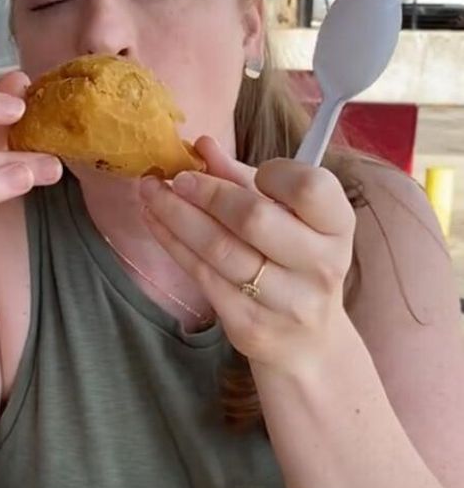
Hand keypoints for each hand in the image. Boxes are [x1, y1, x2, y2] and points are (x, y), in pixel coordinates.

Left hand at [139, 135, 356, 372]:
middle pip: (254, 218)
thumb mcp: (285, 216)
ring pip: (219, 249)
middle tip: (175, 177)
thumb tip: (201, 145)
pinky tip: (153, 220)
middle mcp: (319, 265)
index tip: (250, 169)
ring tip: (150, 191)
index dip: (276, 172)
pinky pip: (201, 275)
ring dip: (176, 215)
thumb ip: (244, 179)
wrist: (307, 342)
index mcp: (336, 228)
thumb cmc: (293, 262)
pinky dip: (172, 242)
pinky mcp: (249, 324)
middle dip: (206, 192)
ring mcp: (285, 299)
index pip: (311, 188)